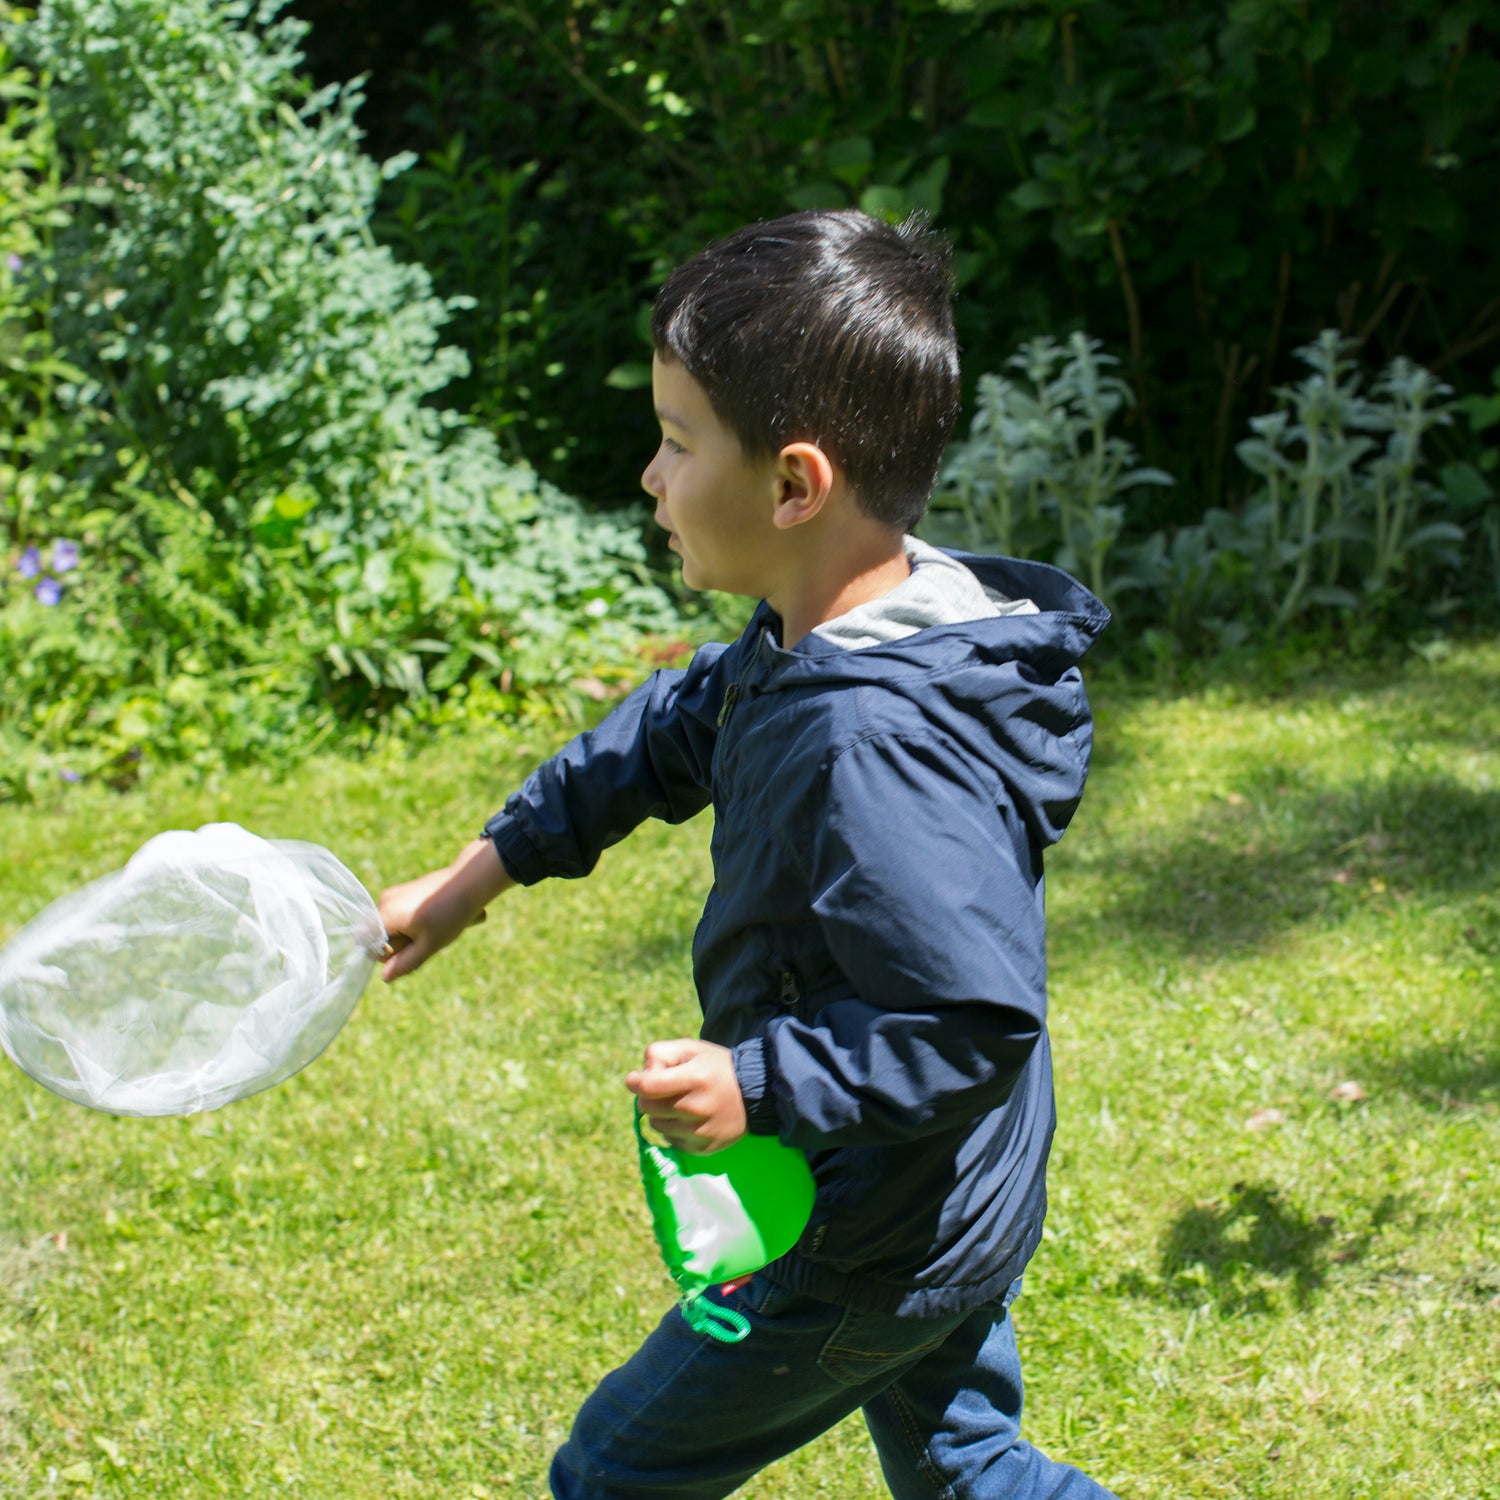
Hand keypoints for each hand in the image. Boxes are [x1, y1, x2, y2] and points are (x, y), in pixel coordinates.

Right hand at [377, 838, 512, 981]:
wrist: (468, 882)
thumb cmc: (450, 914)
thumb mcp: (429, 945)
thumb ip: (406, 962)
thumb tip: (385, 977)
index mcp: (386, 914)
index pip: (368, 945)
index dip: (388, 953)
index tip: (412, 946)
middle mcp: (383, 901)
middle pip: (382, 937)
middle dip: (403, 943)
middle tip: (428, 936)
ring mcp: (393, 894)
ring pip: (393, 928)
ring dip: (411, 933)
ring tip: (434, 924)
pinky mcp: (402, 891)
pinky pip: (399, 917)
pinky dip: (414, 922)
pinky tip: (434, 916)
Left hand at [626, 1038, 747, 1154]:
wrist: (753, 1093)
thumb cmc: (715, 1067)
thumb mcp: (690, 1048)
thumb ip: (660, 1053)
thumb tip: (639, 1079)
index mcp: (695, 1078)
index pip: (648, 1087)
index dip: (635, 1081)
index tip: (635, 1079)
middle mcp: (697, 1108)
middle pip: (647, 1107)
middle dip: (649, 1096)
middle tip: (666, 1088)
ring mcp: (700, 1132)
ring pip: (656, 1125)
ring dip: (661, 1113)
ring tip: (681, 1103)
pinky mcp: (702, 1148)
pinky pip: (670, 1140)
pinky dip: (674, 1129)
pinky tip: (691, 1118)